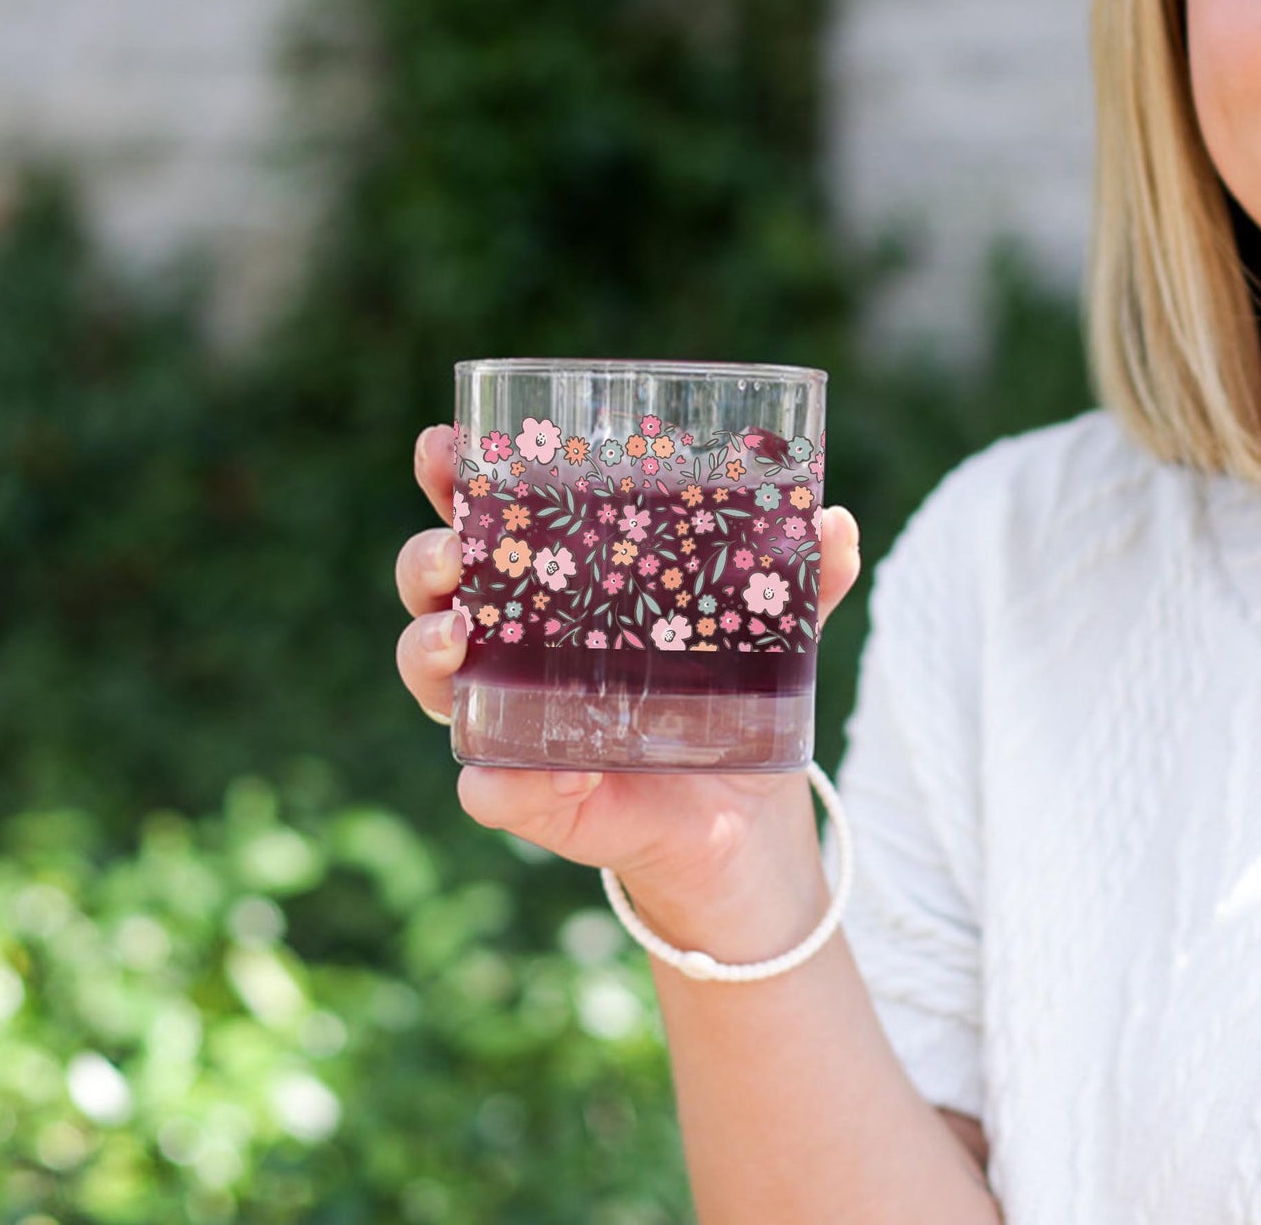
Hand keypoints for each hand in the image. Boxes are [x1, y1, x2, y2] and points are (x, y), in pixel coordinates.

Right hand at [396, 423, 861, 946]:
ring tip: (459, 638)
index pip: (486, 516)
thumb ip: (803, 581)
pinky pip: (487, 788)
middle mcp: (514, 642)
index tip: (444, 443)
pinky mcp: (529, 795)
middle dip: (425, 557)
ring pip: (430, 677)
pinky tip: (534, 773)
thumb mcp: (770, 631)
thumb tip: (835, 523)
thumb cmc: (731, 697)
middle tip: (452, 552)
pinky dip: (497, 781)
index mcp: (557, 582)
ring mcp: (512, 717)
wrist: (743, 817)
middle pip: (434, 585)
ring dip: (425, 652)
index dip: (451, 476)